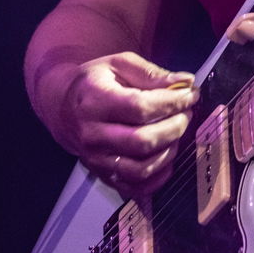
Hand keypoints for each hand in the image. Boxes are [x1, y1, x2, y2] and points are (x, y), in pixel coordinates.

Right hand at [57, 52, 199, 192]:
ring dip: (168, 153)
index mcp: (94, 101)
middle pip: (142, 141)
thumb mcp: (119, 64)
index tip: (191, 95)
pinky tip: (166, 158)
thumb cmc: (95, 82)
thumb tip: (186, 82)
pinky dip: (157, 179)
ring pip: (140, 169)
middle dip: (174, 128)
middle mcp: (92, 134)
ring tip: (176, 134)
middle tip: (186, 115)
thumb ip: (152, 73)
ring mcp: (95, 159)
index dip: (172, 103)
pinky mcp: (101, 175)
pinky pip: (134, 188)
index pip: (140, 108)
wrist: (62, 107)